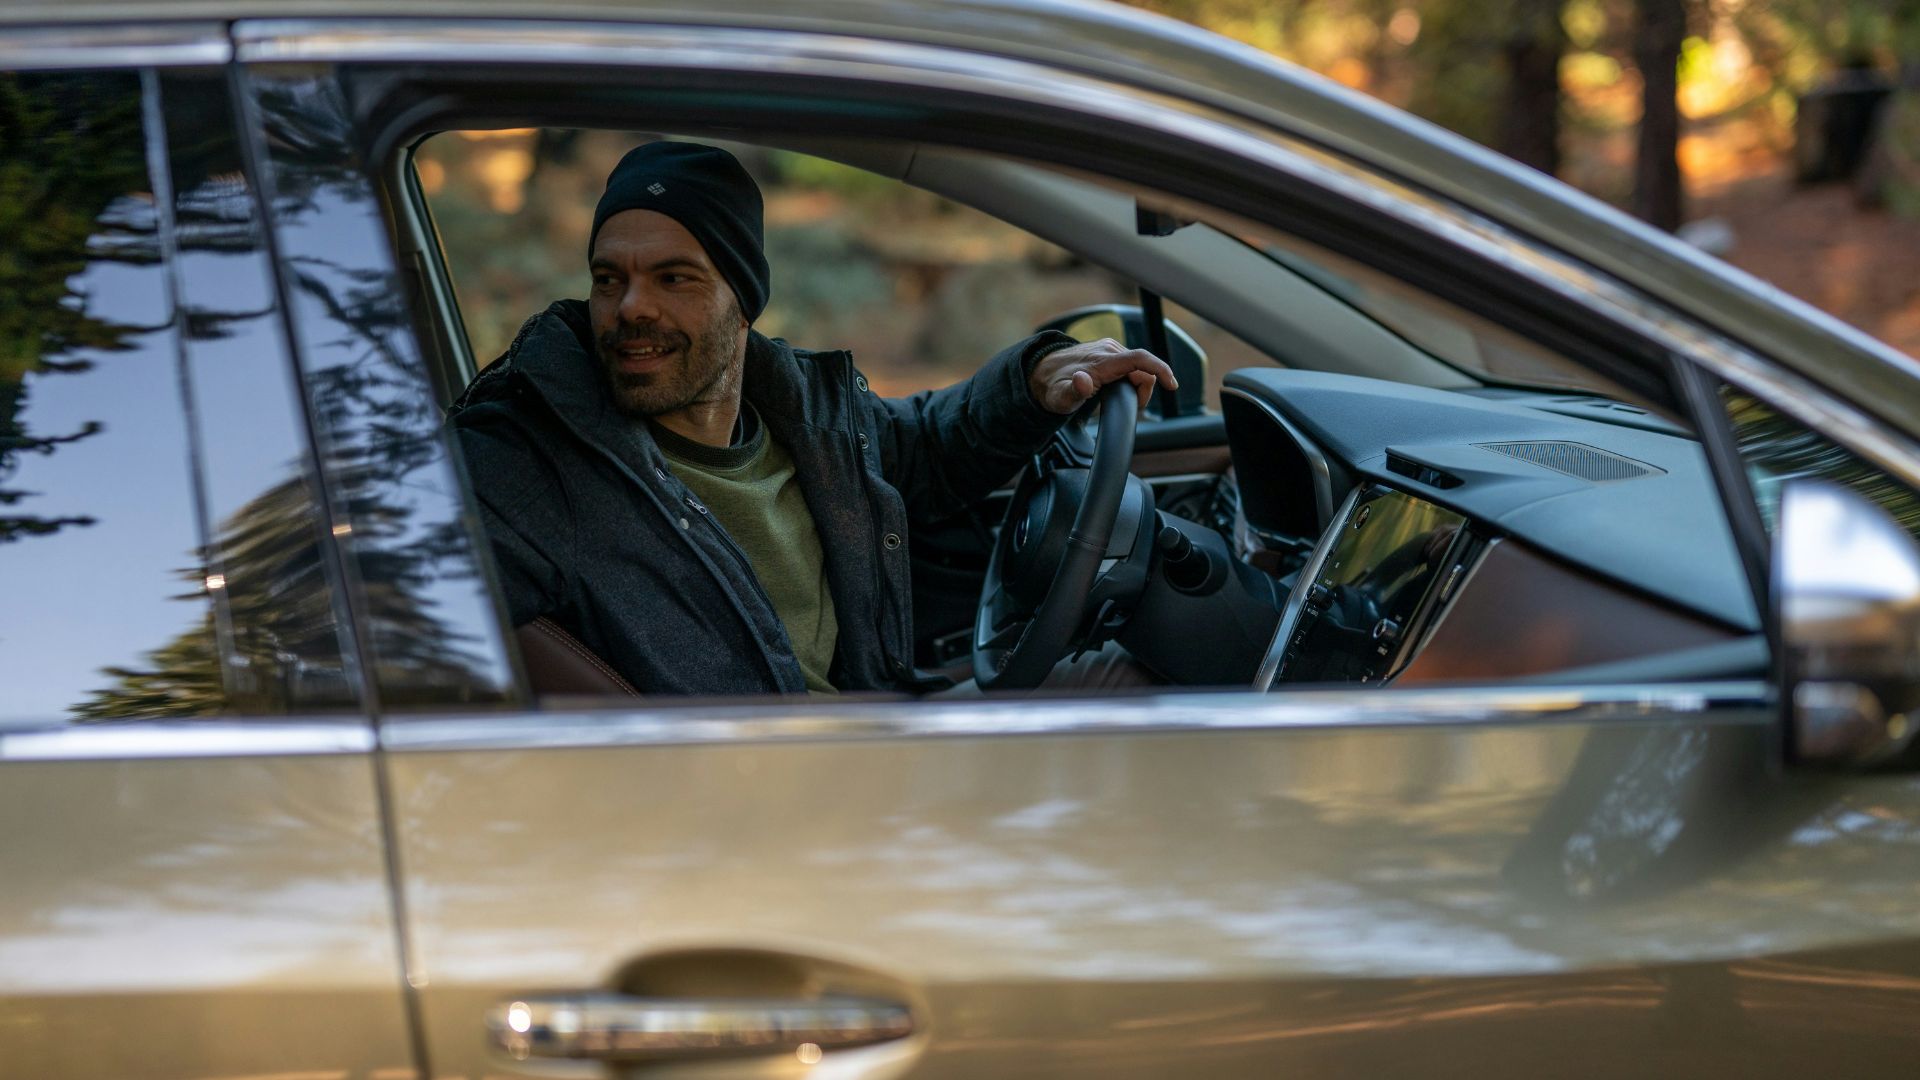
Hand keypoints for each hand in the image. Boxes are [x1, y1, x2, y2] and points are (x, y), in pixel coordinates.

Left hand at [1029, 338, 1179, 415]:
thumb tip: (1082, 381)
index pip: (1140, 359)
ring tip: (1120, 400)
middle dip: (1143, 390)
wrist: (1042, 373)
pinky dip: (1132, 378)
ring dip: (1137, 385)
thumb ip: (1072, 392)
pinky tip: (1121, 389)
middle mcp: (1108, 349)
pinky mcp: (1109, 350)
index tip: (1171, 385)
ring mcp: (1109, 348)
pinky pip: (1131, 363)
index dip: (1160, 370)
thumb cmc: (1052, 387)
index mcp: (1102, 361)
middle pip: (1143, 368)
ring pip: (1138, 367)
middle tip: (1130, 408)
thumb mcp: (1060, 398)